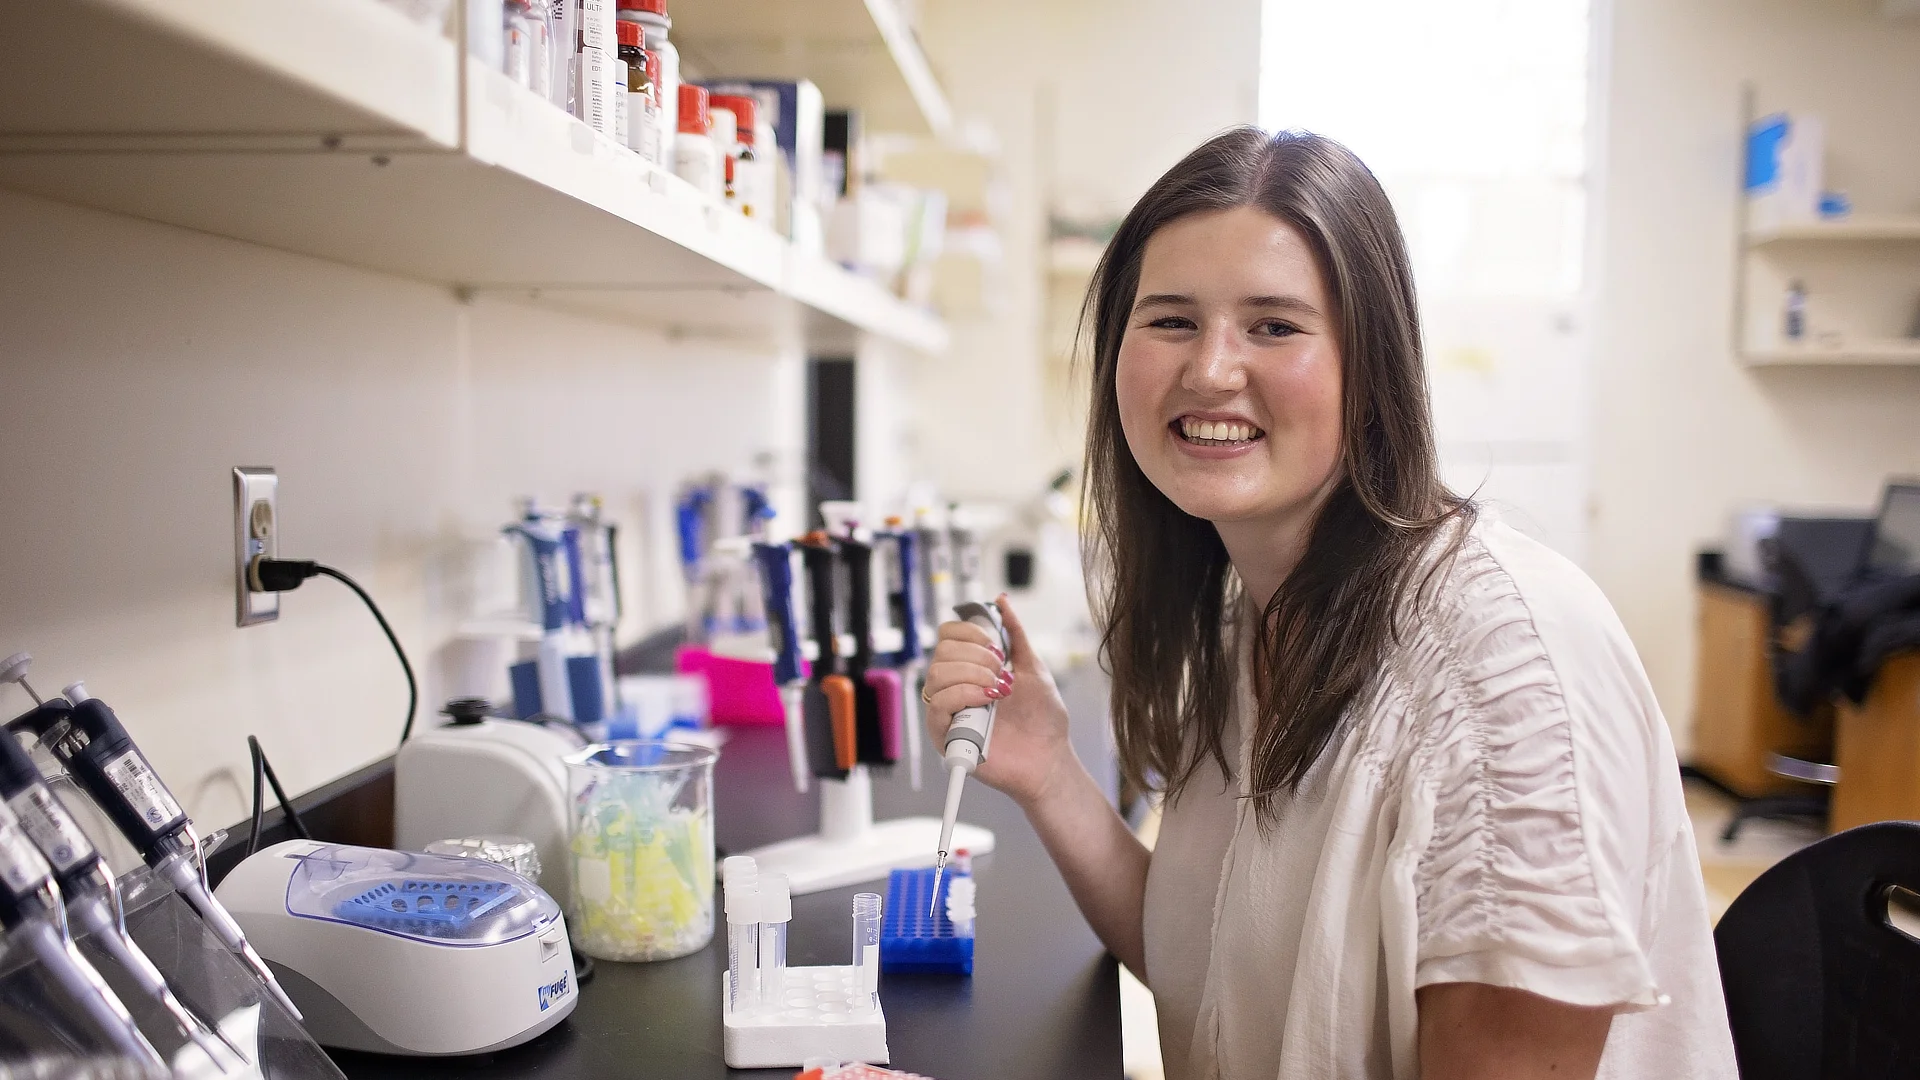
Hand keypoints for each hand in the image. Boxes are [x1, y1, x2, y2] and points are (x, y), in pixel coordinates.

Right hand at [922, 595, 1073, 809]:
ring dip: (970, 674)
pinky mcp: (945, 736)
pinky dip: (962, 696)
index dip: (968, 631)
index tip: (996, 644)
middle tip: (1003, 672)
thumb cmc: (1043, 719)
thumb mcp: (1033, 667)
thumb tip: (1001, 601)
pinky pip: (936, 706)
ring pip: (935, 675)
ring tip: (998, 689)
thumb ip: (1015, 634)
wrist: (1050, 758)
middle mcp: (955, 687)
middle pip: (941, 652)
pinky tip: (986, 701)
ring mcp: (949, 711)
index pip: (947, 636)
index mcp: (971, 669)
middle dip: (975, 656)